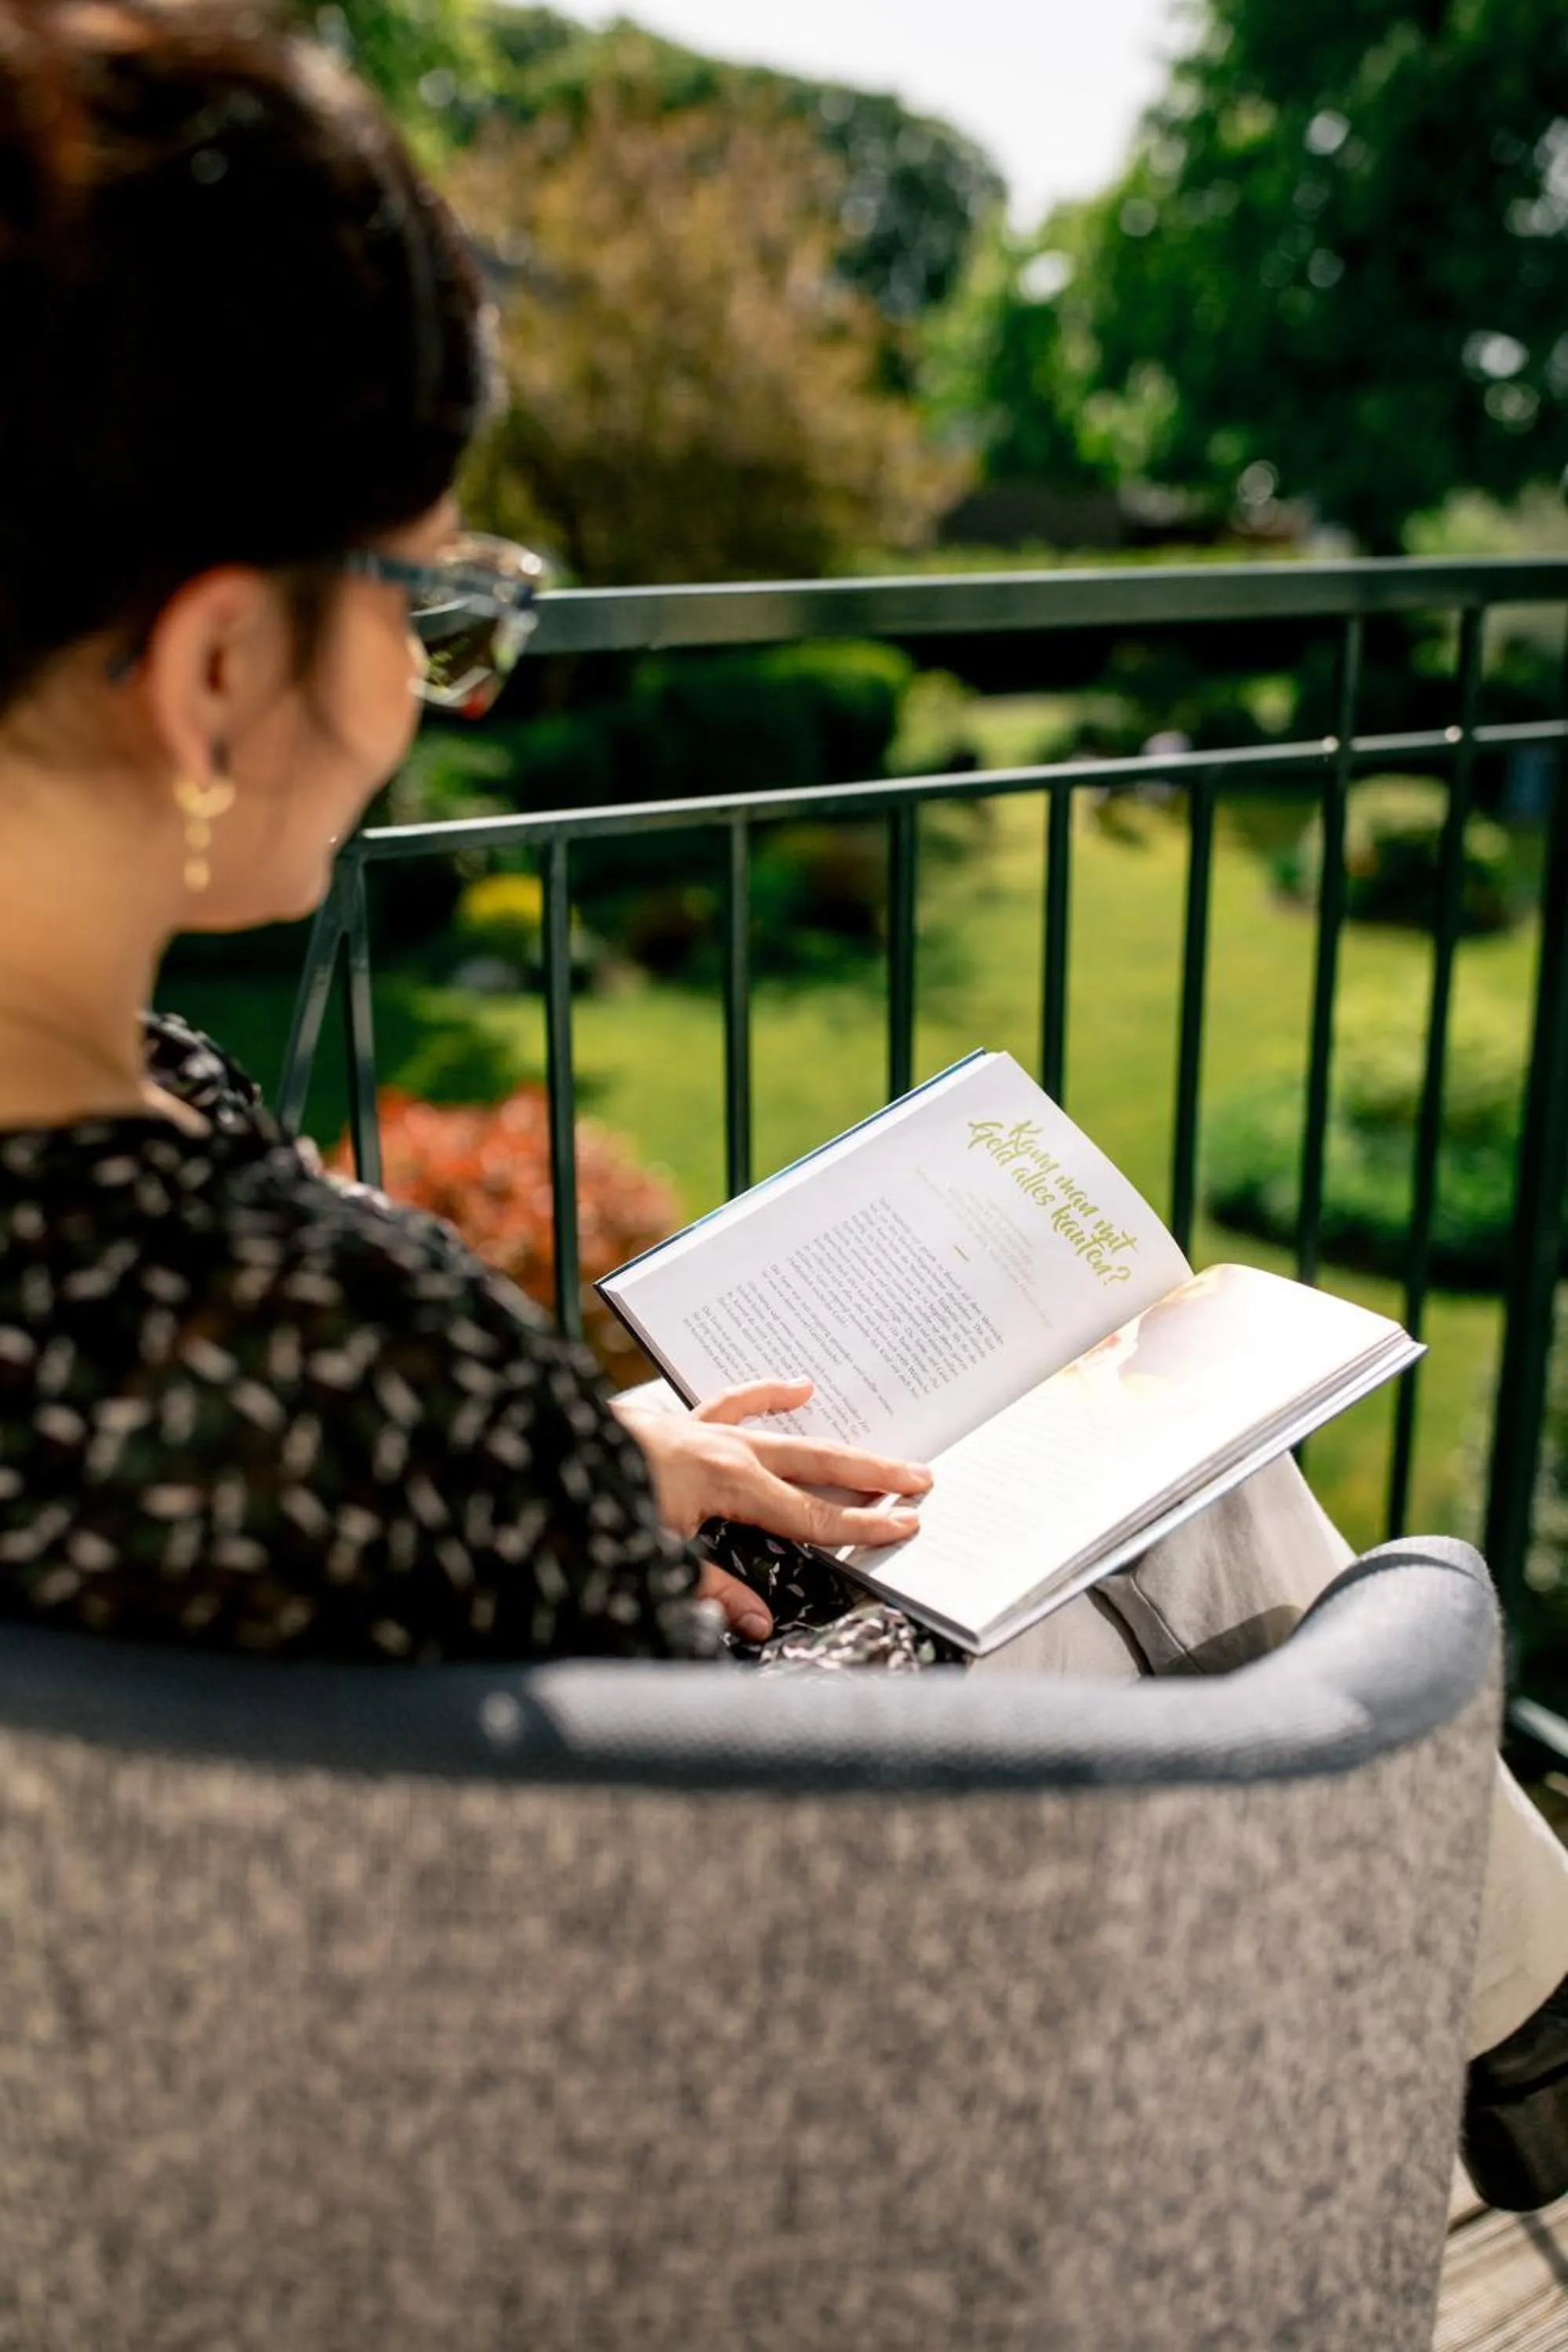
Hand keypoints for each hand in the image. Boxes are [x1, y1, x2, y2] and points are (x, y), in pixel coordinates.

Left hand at [614, 1378, 931, 1642]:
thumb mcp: (656, 1558)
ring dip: (833, 1443)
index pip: (811, 1514)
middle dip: (870, 1475)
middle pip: (815, 1465)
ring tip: (876, 1449)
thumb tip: (759, 1623)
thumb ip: (713, 1591)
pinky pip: (732, 1403)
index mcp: (730, 1484)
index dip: (862, 1525)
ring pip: (786, 1436)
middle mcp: (726, 1451)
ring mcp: (705, 1432)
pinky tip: (798, 1387)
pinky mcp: (682, 1425)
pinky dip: (766, 1394)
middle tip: (920, 1479)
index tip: (906, 1525)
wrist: (544, 1449)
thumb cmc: (597, 1507)